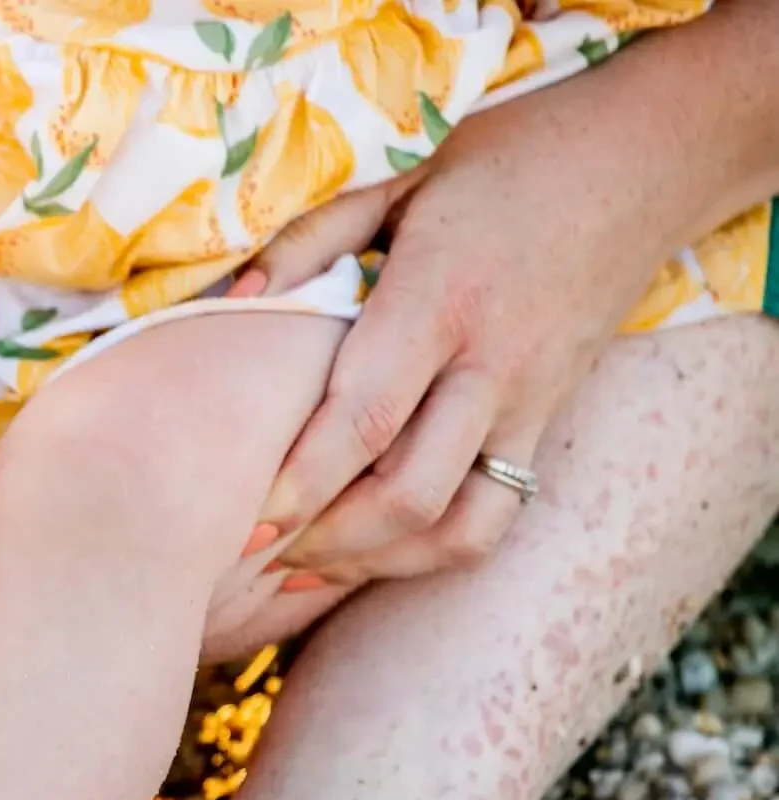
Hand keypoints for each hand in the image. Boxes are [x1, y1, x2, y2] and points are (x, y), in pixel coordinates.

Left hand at [243, 74, 694, 583]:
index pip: (364, 419)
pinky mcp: (549, 421)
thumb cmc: (507, 158)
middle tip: (250, 551)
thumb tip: (229, 303)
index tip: (242, 520)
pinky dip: (432, 548)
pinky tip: (372, 550)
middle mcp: (492, 363)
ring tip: (303, 565)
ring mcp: (530, 401)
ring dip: (377, 560)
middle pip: (409, 493)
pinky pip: (496, 514)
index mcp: (441, 297)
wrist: (650, 155)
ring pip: (460, 525)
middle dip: (324, 540)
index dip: (300, 482)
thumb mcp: (401, 174)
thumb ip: (311, 239)